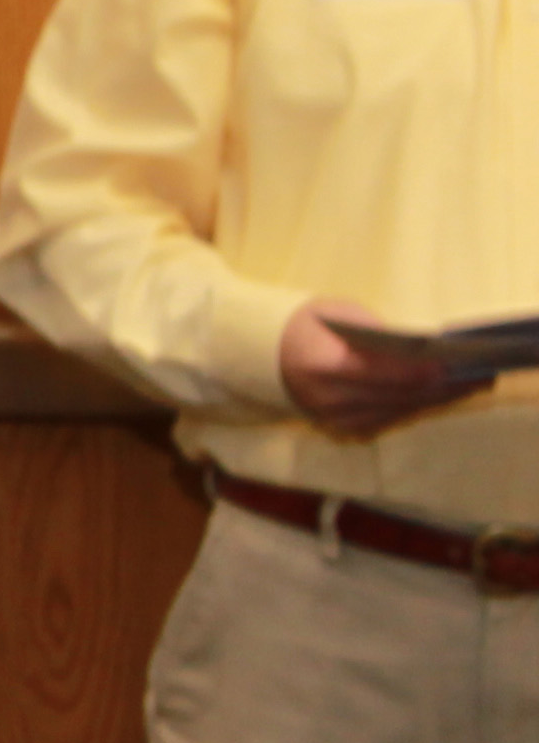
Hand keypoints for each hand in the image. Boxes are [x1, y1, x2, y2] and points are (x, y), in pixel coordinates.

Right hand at [280, 300, 470, 437]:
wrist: (264, 354)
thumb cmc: (306, 326)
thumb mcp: (338, 314)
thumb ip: (378, 334)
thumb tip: (425, 351)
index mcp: (322, 366)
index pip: (388, 375)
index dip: (426, 372)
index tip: (457, 364)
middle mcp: (330, 400)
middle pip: (402, 397)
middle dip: (442, 387)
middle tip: (477, 376)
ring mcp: (337, 419)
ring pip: (401, 411)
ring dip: (436, 399)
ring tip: (468, 385)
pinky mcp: (345, 428)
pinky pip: (391, 418)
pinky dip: (416, 406)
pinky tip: (440, 395)